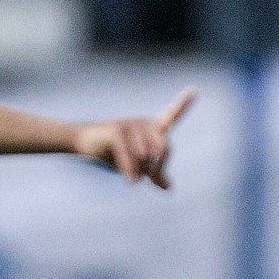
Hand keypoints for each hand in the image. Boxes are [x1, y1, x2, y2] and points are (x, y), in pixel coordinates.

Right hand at [76, 88, 194, 189]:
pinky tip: (131, 181)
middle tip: (147, 178)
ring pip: (146, 156)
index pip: (171, 114)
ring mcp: (129, 124)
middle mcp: (142, 122)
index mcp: (151, 127)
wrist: (83, 142)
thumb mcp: (136, 165)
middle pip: (164, 148)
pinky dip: (130, 170)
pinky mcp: (116, 130)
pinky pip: (130, 155)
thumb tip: (168, 188)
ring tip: (130, 175)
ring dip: (139, 171)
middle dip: (158, 167)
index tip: (194, 90)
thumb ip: (153, 173)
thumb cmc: (112, 152)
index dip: (183, 104)